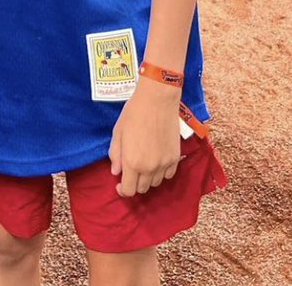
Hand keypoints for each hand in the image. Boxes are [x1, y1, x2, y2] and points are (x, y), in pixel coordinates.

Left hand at [108, 78, 181, 197]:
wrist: (157, 100)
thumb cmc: (134, 113)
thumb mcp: (118, 132)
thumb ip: (115, 155)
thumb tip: (116, 171)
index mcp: (132, 162)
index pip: (129, 191)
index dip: (123, 190)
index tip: (120, 183)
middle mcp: (149, 168)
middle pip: (142, 189)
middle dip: (134, 182)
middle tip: (131, 169)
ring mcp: (164, 164)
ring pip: (156, 183)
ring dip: (148, 178)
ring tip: (143, 162)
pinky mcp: (175, 157)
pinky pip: (168, 174)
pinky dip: (161, 172)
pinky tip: (156, 160)